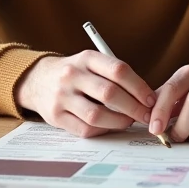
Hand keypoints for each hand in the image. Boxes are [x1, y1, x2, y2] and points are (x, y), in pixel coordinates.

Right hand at [15, 53, 155, 137]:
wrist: (37, 80)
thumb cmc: (75, 73)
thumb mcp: (91, 63)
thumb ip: (114, 75)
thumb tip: (146, 97)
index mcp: (86, 58)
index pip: (118, 70)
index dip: (139, 86)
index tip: (151, 99)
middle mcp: (72, 75)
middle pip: (110, 93)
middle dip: (133, 107)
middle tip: (146, 116)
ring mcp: (61, 96)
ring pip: (97, 115)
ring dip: (119, 121)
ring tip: (129, 121)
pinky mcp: (55, 116)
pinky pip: (84, 129)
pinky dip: (102, 130)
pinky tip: (110, 126)